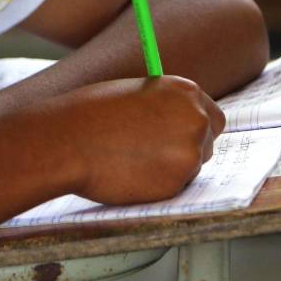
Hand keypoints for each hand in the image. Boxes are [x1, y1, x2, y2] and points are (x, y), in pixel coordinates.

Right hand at [52, 76, 224, 205]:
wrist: (68, 141)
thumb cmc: (90, 113)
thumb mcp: (135, 94)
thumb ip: (163, 106)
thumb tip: (175, 123)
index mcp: (185, 92)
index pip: (212, 116)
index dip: (195, 128)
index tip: (181, 136)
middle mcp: (195, 120)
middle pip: (207, 142)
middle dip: (187, 149)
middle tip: (157, 154)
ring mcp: (189, 154)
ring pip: (190, 168)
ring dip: (170, 168)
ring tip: (132, 161)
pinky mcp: (175, 184)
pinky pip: (173, 188)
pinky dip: (157, 185)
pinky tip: (129, 173)